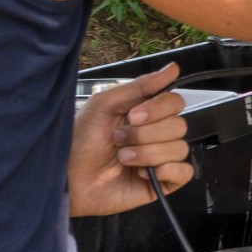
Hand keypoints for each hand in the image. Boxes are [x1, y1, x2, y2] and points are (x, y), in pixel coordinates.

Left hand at [69, 63, 194, 217]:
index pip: (175, 102)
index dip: (158, 108)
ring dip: (148, 153)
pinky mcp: (162, 183)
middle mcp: (156, 134)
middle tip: (118, 139)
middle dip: (146, 134)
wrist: (67, 178)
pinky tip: (142, 173)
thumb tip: (172, 68)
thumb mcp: (105, 105)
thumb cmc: (80, 141)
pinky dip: (166, 171)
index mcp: (146, 114)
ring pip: (180, 148)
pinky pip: (184, 172)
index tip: (133, 116)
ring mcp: (160, 159)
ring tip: (123, 158)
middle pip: (179, 126)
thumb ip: (140, 86)